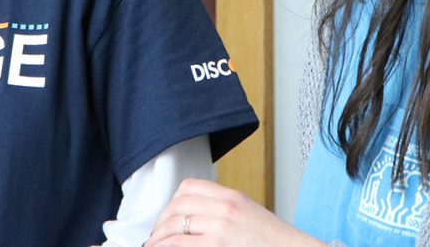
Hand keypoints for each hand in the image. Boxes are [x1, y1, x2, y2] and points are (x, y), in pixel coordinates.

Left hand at [145, 178, 325, 245]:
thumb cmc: (275, 242)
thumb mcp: (249, 214)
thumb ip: (223, 210)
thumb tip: (194, 219)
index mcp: (231, 196)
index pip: (188, 187)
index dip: (171, 203)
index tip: (166, 217)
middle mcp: (224, 207)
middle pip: (177, 207)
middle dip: (160, 224)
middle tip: (155, 237)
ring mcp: (220, 227)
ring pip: (174, 227)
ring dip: (158, 239)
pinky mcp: (217, 246)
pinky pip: (181, 245)